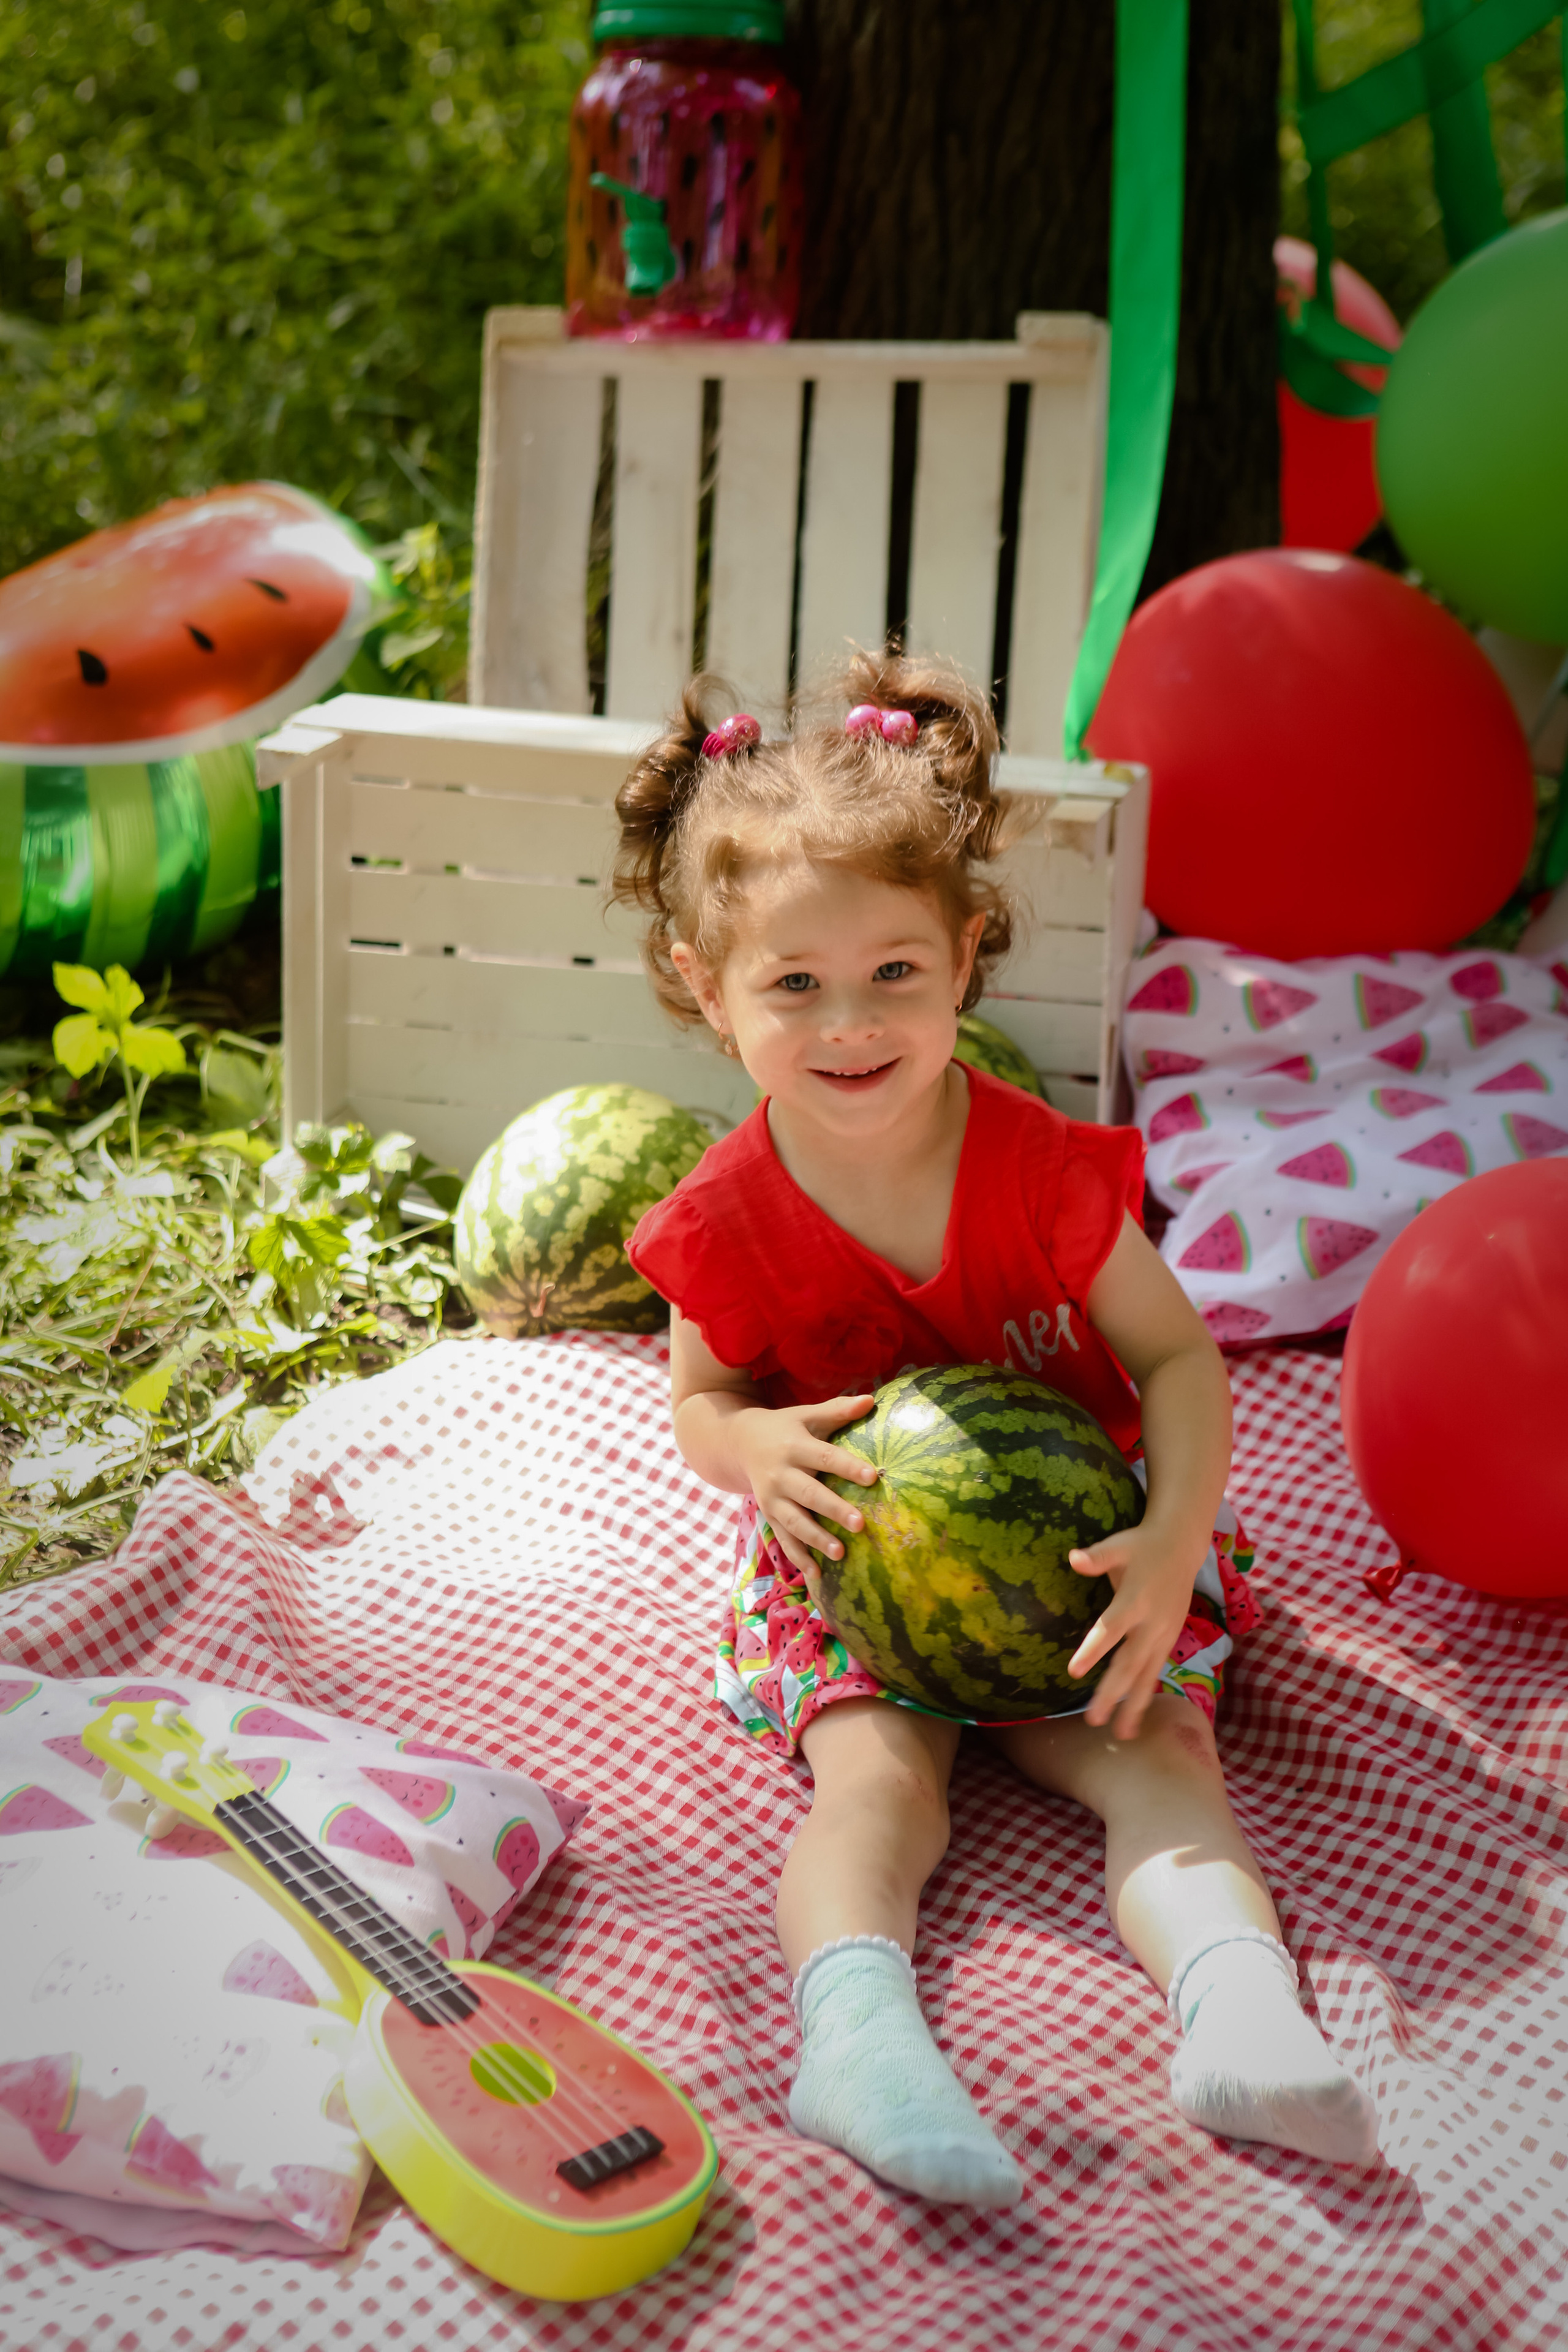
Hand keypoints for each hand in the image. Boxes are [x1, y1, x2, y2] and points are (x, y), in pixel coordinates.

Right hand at [732, 1395, 877, 1579]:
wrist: (739, 1442)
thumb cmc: (785, 1427)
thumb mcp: (806, 1414)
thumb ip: (838, 1410)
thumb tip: (873, 1400)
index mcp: (794, 1446)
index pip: (825, 1457)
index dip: (848, 1467)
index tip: (873, 1477)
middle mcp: (780, 1474)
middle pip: (809, 1494)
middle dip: (834, 1510)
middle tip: (860, 1524)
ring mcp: (772, 1498)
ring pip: (794, 1522)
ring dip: (816, 1538)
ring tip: (841, 1553)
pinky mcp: (768, 1515)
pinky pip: (784, 1539)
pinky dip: (799, 1557)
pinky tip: (817, 1575)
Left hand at [1065, 1522, 1204, 1740]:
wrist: (1182, 1546)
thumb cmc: (1142, 1546)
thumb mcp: (1119, 1545)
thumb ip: (1098, 1557)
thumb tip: (1074, 1558)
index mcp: (1134, 1600)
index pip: (1110, 1630)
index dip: (1092, 1650)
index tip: (1073, 1672)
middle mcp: (1151, 1623)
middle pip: (1129, 1663)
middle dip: (1111, 1693)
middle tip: (1092, 1719)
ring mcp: (1163, 1635)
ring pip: (1146, 1675)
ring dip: (1133, 1704)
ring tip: (1121, 1734)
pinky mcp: (1168, 1640)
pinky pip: (1154, 1671)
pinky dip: (1145, 1694)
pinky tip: (1134, 1716)